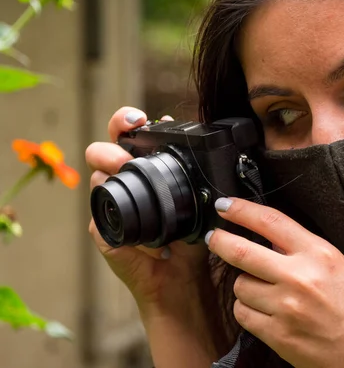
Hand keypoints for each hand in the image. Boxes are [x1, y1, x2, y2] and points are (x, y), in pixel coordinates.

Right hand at [85, 107, 208, 314]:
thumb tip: (189, 140)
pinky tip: (143, 233)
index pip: (125, 136)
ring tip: (134, 181)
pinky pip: (100, 220)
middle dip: (110, 146)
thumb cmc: (190, 234)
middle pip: (100, 152)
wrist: (184, 274)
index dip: (124, 122)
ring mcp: (111, 206)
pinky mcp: (105, 233)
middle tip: (126, 155)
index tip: (137, 120)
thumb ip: (190, 167)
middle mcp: (122, 182)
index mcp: (142, 169)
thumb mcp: (197, 196)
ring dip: (111, 176)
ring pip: (96, 180)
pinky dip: (120, 221)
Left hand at [207, 198, 343, 367]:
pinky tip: (263, 310)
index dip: (242, 210)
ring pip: (240, 285)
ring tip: (263, 289)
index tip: (225, 205)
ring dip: (245, 284)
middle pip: (241, 251)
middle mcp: (300, 277)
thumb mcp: (338, 265)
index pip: (270, 221)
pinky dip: (247, 309)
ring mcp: (287, 307)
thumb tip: (268, 236)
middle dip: (220, 241)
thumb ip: (303, 248)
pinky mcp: (278, 335)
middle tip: (214, 238)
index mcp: (319, 253)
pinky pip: (243, 314)